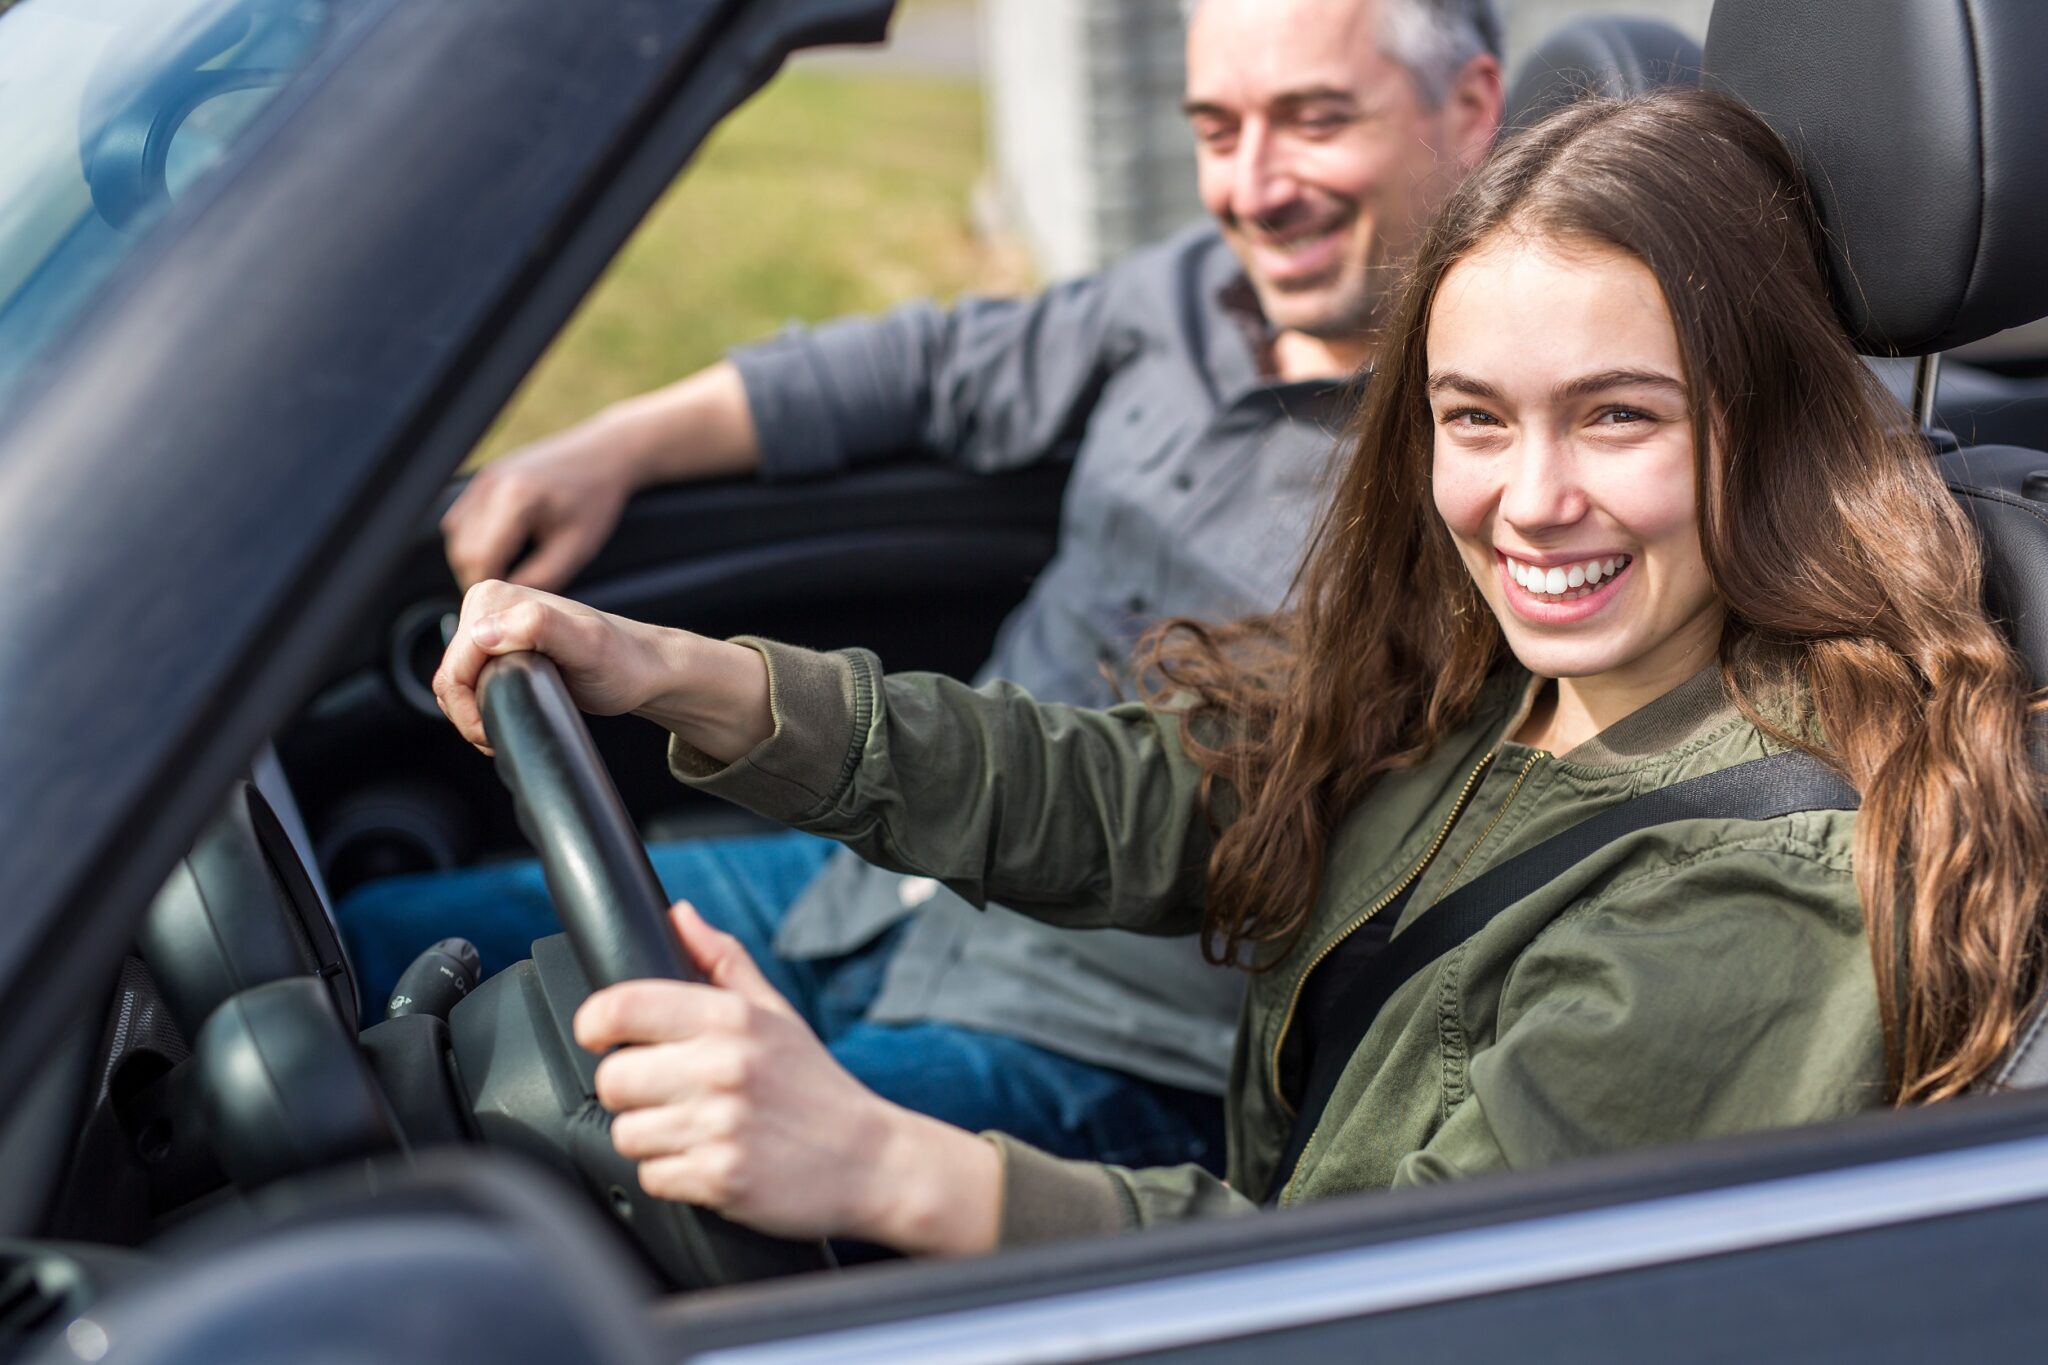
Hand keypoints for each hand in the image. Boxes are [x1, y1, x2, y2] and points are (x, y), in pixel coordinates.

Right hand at [432, 581, 680, 753]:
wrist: (642, 668)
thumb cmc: (622, 660)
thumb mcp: (587, 644)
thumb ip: (539, 627)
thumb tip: (483, 632)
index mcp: (495, 598)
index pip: (453, 666)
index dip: (467, 709)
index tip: (494, 733)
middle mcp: (488, 604)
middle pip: (450, 675)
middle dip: (468, 714)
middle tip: (499, 736)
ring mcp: (492, 624)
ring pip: (455, 682)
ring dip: (472, 714)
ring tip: (505, 728)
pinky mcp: (498, 644)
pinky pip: (468, 681)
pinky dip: (478, 706)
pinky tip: (504, 715)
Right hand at [442, 362, 760, 590]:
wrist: (603, 454)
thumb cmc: (596, 500)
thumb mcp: (576, 548)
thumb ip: (541, 578)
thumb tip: (509, 604)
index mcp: (515, 500)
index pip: (480, 560)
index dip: (490, 589)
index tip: (507, 607)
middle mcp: (490, 485)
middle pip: (461, 550)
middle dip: (478, 577)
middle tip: (507, 595)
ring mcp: (482, 478)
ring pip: (454, 535)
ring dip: (473, 560)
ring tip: (507, 573)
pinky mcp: (482, 478)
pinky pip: (460, 519)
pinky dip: (473, 540)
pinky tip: (503, 550)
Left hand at [575, 903, 1001, 1254]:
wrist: (871, 1160)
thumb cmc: (816, 1086)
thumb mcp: (776, 1013)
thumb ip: (722, 961)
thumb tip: (679, 916)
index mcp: (731, 1019)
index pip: (623, 1006)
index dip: (593, 1022)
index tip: (599, 1034)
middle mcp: (722, 1067)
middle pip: (612, 1079)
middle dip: (628, 1090)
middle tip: (664, 1093)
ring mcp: (720, 1124)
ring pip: (626, 1133)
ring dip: (651, 1137)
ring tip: (694, 1130)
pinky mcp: (719, 1178)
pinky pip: (652, 1177)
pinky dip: (672, 1175)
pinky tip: (707, 1160)